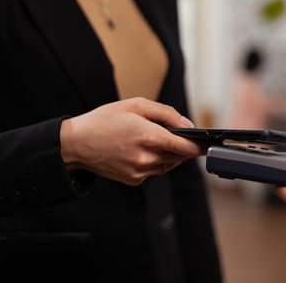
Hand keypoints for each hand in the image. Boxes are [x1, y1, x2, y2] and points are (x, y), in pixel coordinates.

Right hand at [60, 97, 203, 185]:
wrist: (75, 144)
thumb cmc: (104, 121)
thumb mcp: (136, 105)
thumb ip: (167, 114)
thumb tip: (188, 126)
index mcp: (150, 137)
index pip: (187, 148)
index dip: (201, 147)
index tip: (210, 144)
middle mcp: (147, 158)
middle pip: (179, 157)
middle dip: (182, 147)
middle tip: (177, 136)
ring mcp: (140, 172)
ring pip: (168, 165)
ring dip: (168, 154)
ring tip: (152, 140)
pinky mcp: (134, 180)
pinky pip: (154, 171)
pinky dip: (154, 162)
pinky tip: (140, 151)